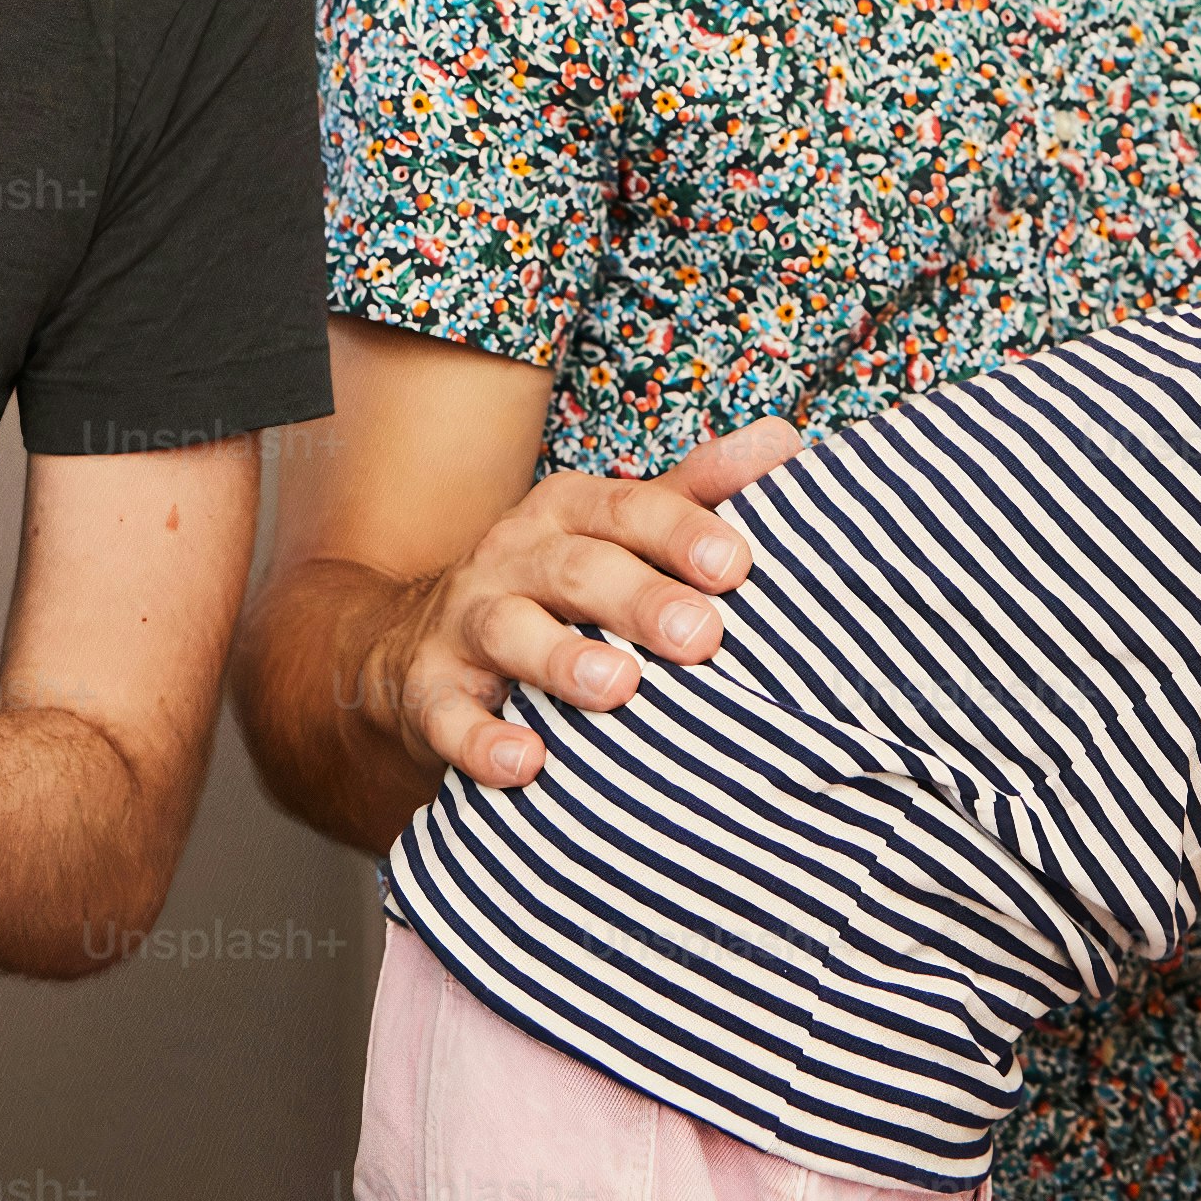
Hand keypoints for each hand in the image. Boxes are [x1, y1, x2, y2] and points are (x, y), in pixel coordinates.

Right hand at [367, 419, 803, 788]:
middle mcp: (514, 556)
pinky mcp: (430, 691)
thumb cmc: (558, 587)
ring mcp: (466, 623)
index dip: (680, 533)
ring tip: (618, 688)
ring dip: (562, 659)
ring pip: (510, 630)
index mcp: (568, 511)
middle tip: (701, 637)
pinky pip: (449, 715)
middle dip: (639, 599)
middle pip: (576, 567)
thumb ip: (698, 492)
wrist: (416, 643)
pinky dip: (481, 739)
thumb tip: (784, 438)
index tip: (735, 565)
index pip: (628, 509)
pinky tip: (524, 762)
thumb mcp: (620, 530)